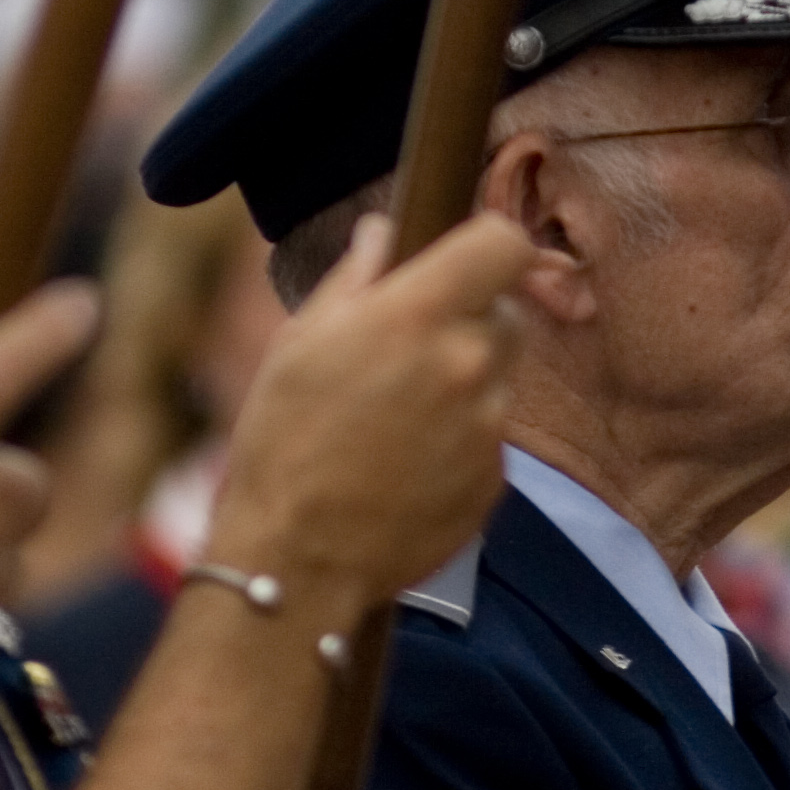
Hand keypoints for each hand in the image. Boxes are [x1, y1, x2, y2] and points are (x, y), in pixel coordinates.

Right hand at [203, 214, 533, 619]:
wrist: (298, 558)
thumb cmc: (284, 443)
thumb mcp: (299, 342)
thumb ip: (355, 277)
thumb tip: (383, 232)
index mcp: (418, 316)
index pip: (504, 244)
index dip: (491, 243)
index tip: (469, 256)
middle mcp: (468, 364)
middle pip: (506, 312)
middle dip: (469, 319)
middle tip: (409, 348)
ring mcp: (489, 426)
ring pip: (497, 377)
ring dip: (463, 381)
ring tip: (396, 417)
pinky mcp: (495, 478)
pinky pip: (489, 435)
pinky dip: (459, 438)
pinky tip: (405, 461)